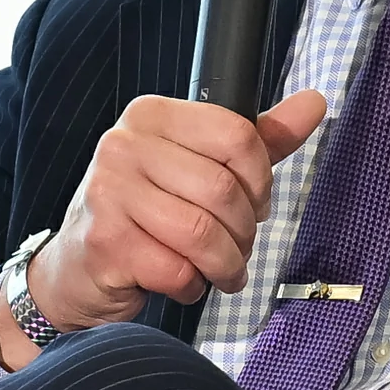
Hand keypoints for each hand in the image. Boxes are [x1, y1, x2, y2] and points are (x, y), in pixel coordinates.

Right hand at [4, 89, 330, 367]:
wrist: (75, 271)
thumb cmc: (142, 217)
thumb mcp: (197, 168)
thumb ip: (256, 140)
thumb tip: (314, 103)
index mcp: (151, 117)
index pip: (237, 136)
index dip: (260, 181)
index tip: (253, 204)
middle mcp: (123, 146)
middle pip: (224, 190)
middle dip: (243, 232)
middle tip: (235, 247)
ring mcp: (108, 193)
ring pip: (203, 234)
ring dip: (223, 264)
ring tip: (217, 270)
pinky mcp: (106, 243)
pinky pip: (178, 270)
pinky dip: (191, 286)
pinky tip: (179, 281)